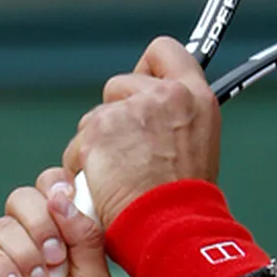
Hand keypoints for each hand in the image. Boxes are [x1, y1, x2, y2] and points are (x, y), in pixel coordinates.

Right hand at [0, 168, 115, 276]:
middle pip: (26, 196)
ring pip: (4, 225)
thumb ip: (88, 240)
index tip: (65, 199)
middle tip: (58, 259)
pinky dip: (2, 269)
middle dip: (44, 222)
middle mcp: (26, 242)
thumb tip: (64, 197)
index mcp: (60, 238)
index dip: (58, 187)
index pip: (54, 189)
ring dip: (27, 255)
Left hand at [64, 36, 220, 226]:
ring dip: (99, 141)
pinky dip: (84, 162)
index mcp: (195, 97)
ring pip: (96, 115)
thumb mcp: (197, 143)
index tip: (143, 85)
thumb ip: (175, 117)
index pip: (165, 51)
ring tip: (120, 173)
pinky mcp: (99, 130)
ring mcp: (130, 111)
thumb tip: (153, 111)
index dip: (148, 67)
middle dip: (117, 113)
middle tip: (130, 148)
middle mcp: (165, 95)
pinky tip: (103, 182)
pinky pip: (78, 142)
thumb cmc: (184, 198)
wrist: (171, 225)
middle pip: (121, 83)